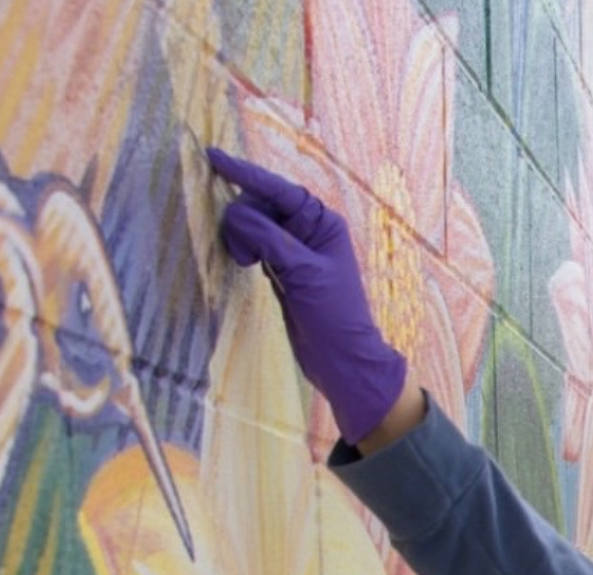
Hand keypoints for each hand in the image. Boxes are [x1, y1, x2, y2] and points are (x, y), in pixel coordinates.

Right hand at [206, 148, 407, 443]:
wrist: (342, 361)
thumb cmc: (333, 316)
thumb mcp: (302, 272)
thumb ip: (268, 238)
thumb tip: (236, 213)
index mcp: (323, 223)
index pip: (279, 190)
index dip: (245, 174)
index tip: (213, 158)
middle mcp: (309, 231)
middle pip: (261, 204)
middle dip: (243, 219)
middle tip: (242, 255)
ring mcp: (294, 251)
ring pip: (253, 225)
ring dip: (241, 236)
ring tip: (244, 263)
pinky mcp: (283, 270)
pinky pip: (254, 245)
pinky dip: (245, 249)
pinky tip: (247, 264)